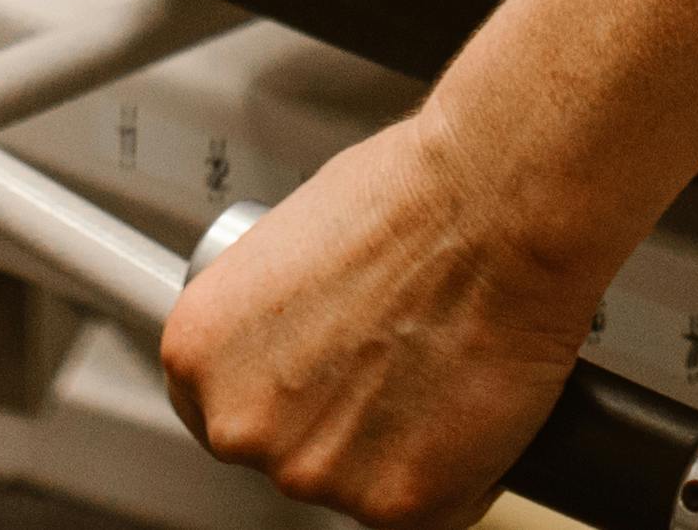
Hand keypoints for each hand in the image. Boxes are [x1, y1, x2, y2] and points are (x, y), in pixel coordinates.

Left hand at [156, 109, 614, 528]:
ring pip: (360, 485)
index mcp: (198, 353)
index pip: (215, 413)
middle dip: (338, 425)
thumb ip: (277, 321)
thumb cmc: (412, 198)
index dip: (278, 399)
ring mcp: (317, 473)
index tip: (311, 388)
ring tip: (440, 368)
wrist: (499, 205)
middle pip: (287, 455)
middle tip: (392, 365)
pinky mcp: (398, 505)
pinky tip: (472, 402)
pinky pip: (432, 508)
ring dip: (400, 450)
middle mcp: (242, 425)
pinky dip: (461, 472)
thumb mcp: (295, 241)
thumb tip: (304, 343)